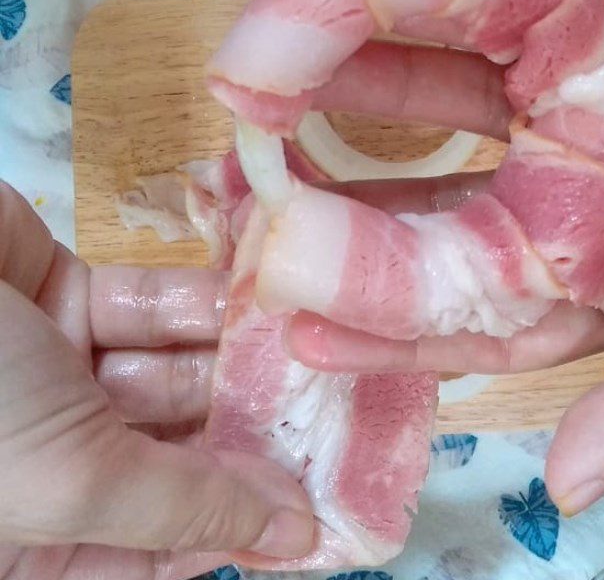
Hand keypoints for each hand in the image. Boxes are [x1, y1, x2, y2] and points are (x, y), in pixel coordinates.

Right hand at [0, 183, 311, 579]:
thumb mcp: (68, 479)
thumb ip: (181, 511)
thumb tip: (292, 542)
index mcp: (30, 539)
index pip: (161, 548)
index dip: (241, 529)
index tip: (322, 508)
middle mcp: (46, 459)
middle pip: (176, 454)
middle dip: (248, 433)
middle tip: (335, 411)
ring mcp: (53, 373)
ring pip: (171, 374)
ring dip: (236, 360)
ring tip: (313, 350)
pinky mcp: (63, 298)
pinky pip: (149, 308)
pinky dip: (201, 302)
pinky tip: (263, 294)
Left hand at [285, 0, 603, 513]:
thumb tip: (571, 485)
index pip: (482, 318)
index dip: (394, 329)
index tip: (303, 328)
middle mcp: (585, 196)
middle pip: (450, 218)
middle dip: (359, 225)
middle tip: (264, 225)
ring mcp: (583, 109)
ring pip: (456, 118)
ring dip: (371, 117)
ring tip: (278, 123)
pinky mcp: (593, 28)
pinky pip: (493, 26)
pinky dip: (431, 26)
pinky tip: (358, 30)